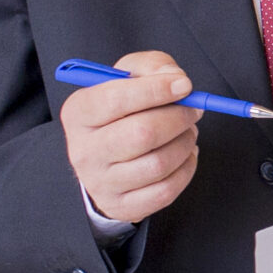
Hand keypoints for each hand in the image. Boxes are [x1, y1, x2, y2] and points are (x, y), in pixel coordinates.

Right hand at [61, 50, 200, 223]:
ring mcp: (101, 182)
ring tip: (187, 131)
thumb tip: (176, 79)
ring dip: (185, 143)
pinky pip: (166, 190)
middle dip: (179, 117)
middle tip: (194, 110)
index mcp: (79, 113)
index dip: (157, 90)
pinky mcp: (121, 205)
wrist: (107, 156)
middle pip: (143, 133)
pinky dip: (186, 168)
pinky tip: (184, 155)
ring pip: (159, 163)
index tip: (185, 85)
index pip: (117, 100)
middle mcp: (84, 150)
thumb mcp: (130, 76)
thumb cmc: (123, 110)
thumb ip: (153, 67)